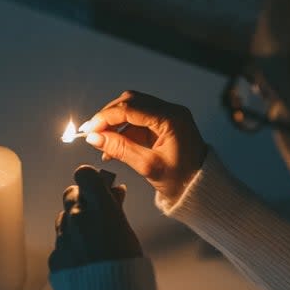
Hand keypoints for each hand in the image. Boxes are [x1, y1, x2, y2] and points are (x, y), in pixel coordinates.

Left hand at [49, 165, 142, 271]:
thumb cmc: (129, 273)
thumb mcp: (130, 235)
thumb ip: (117, 210)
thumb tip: (114, 192)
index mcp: (101, 211)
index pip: (84, 175)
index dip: (90, 180)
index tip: (98, 187)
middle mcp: (78, 220)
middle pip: (70, 194)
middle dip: (82, 199)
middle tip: (96, 212)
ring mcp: (63, 240)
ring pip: (64, 219)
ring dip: (75, 224)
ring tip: (93, 242)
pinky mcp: (55, 258)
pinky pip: (60, 245)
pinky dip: (70, 248)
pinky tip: (85, 261)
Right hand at [80, 90, 207, 201]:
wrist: (200, 187)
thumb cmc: (181, 180)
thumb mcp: (147, 166)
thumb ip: (120, 149)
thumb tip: (93, 138)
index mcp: (171, 119)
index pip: (130, 108)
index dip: (105, 117)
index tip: (89, 130)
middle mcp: (171, 111)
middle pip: (131, 102)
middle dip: (108, 117)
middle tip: (92, 134)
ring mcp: (169, 116)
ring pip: (133, 109)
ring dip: (115, 124)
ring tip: (103, 144)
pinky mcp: (164, 124)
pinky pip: (139, 120)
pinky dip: (124, 131)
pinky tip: (114, 148)